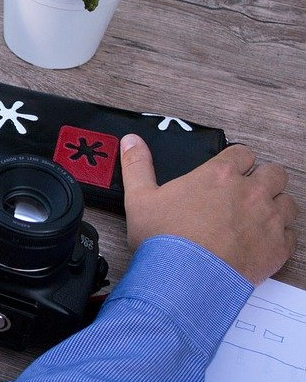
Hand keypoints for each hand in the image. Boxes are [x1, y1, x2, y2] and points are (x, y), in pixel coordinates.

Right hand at [121, 133, 297, 284]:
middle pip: (274, 173)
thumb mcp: (140, 198)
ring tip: (256, 218)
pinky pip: (291, 235)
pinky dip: (280, 237)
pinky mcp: (278, 247)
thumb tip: (131, 141)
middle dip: (263, 179)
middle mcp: (249, 192)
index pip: (243, 153)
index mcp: (219, 175)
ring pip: (288, 202)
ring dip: (275, 206)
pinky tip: (261, 242)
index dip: (236, 161)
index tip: (229, 172)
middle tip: (245, 193)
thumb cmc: (164, 239)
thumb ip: (137, 166)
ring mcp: (268, 219)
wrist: (185, 280)